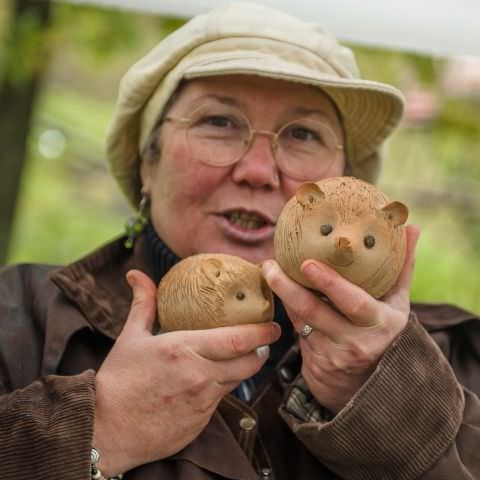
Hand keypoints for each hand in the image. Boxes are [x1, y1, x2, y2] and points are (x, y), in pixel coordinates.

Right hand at [94, 269, 280, 475]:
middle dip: (262, 350)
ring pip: (237, 382)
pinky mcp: (201, 422)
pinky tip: (213, 380)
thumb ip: (143, 304)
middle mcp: (199, 375)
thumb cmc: (118, 379)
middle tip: (266, 340)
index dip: (261, 332)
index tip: (273, 325)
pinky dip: (223, 387)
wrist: (105, 428)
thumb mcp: (131, 337)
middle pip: (248, 362)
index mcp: (183, 349)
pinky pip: (221, 401)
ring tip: (243, 357)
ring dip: (245, 368)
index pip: (236, 339)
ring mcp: (202, 401)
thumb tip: (137, 275)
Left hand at [263, 225, 419, 413]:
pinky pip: (297, 327)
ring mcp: (334, 353)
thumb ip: (402, 267)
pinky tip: (276, 287)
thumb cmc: (384, 329)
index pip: (354, 303)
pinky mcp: (316, 361)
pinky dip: (288, 307)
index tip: (307, 263)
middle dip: (288, 287)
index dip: (330, 284)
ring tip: (268, 269)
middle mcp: (357, 341)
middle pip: (315, 311)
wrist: (368, 382)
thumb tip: (412, 227)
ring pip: (300, 319)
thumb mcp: (398, 303)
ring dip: (282, 293)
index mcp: (382, 322)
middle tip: (271, 265)